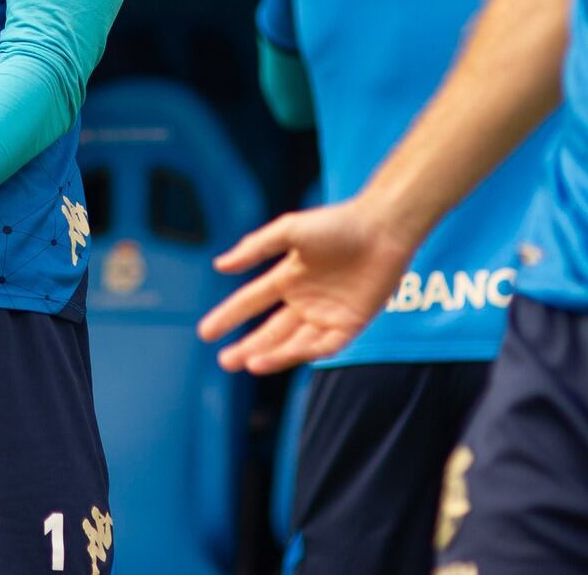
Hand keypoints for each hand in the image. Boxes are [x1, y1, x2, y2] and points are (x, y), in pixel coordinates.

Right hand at [194, 198, 417, 374]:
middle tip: (225, 362)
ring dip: (273, 355)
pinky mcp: (351, 324)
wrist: (383, 227)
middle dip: (247, 347)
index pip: (250, 302)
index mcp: (287, 278)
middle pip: (270, 331)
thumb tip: (219, 265)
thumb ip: (255, 247)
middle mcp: (304, 301)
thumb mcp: (289, 230)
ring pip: (295, 343)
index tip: (205, 332)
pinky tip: (287, 357)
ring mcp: (328, 315)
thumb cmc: (338, 223)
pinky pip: (326, 345)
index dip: (228, 317)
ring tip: (250, 363)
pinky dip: (306, 352)